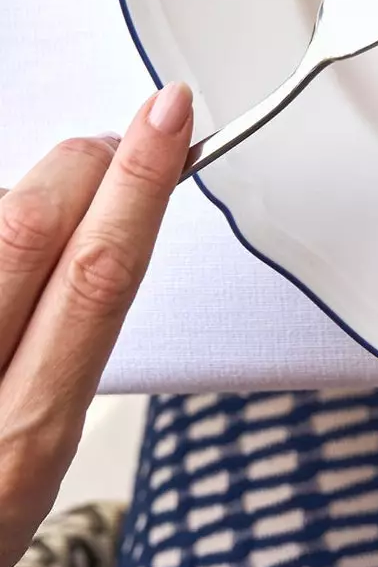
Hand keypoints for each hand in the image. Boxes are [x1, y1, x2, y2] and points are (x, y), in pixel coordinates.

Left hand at [0, 84, 191, 566]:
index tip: (170, 116)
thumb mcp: (38, 450)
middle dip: (84, 164)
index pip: (100, 275)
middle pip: (30, 223)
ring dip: (20, 203)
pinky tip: (1, 259)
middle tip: (115, 150)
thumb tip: (107, 200)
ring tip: (29, 246)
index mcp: (27, 433)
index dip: (141, 181)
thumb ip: (70, 330)